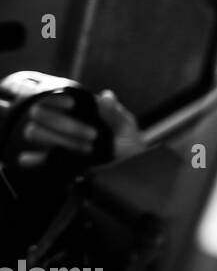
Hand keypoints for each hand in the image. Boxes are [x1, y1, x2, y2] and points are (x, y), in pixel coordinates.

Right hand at [18, 89, 144, 167]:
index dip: (55, 97)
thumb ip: (115, 114)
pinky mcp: (51, 160)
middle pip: (40, 113)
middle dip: (64, 123)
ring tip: (86, 150)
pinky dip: (32, 158)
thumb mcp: (128, 129)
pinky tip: (33, 159)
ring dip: (57, 139)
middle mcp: (61, 121)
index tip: (71, 105)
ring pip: (35, 132)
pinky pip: (32, 157)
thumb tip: (106, 96)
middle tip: (93, 135)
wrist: (129, 175)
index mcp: (79, 109)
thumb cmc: (129, 148)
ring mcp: (54, 140)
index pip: (52, 95)